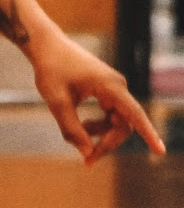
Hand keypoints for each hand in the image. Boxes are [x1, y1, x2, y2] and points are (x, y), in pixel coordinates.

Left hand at [29, 30, 164, 163]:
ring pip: (116, 123)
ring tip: (78, 134)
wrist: (48, 47)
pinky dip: (97, 126)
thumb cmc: (51, 70)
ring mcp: (113, 89)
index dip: (148, 134)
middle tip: (87, 160)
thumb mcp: (57, 102)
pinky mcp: (107, 92)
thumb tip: (86, 153)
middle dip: (107, 144)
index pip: (134, 114)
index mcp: (109, 86)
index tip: (160, 151)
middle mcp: (117, 87)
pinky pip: (110, 116)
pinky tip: (82, 126)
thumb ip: (71, 128)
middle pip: (123, 125)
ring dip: (100, 135)